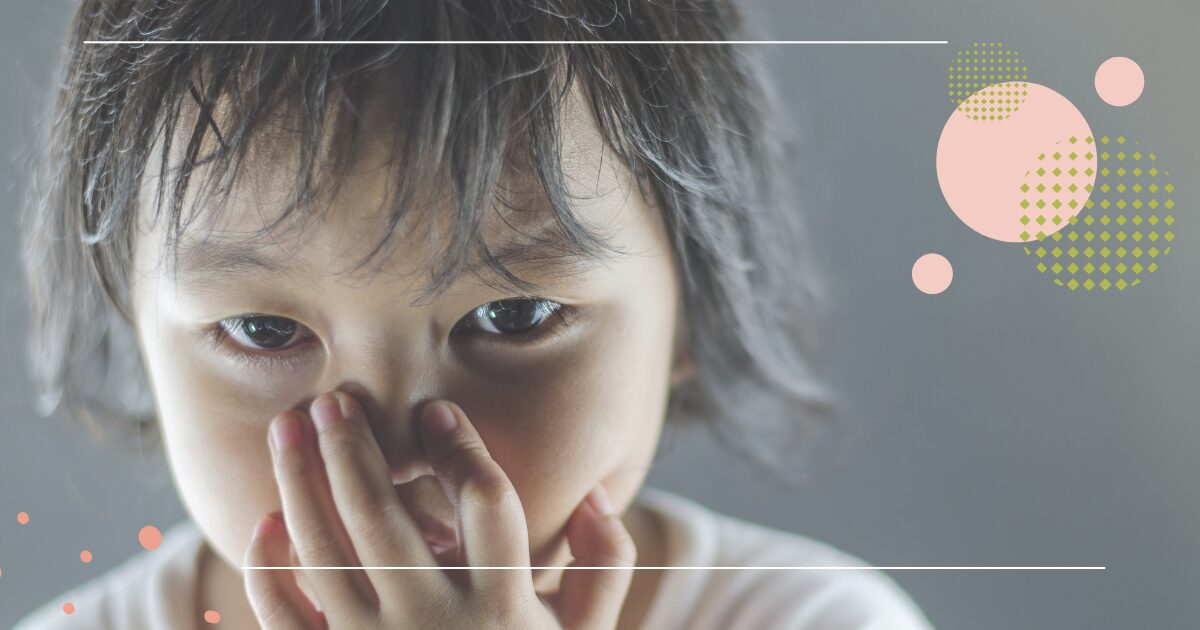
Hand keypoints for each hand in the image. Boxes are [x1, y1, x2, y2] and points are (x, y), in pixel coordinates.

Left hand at [242, 391, 636, 628]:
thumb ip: (604, 569)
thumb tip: (598, 495)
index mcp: (506, 605)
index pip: (487, 501)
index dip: (463, 447)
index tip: (435, 411)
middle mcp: (437, 622)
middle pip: (381, 515)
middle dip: (352, 447)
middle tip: (333, 400)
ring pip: (322, 550)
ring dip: (297, 481)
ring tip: (287, 425)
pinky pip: (284, 615)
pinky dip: (266, 567)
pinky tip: (268, 522)